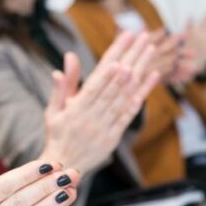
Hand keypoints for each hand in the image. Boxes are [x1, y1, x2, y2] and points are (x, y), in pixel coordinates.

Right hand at [41, 32, 159, 171]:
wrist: (64, 168)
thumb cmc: (57, 135)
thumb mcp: (54, 110)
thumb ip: (63, 85)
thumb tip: (69, 59)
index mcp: (77, 106)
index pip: (98, 76)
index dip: (113, 56)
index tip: (125, 38)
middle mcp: (92, 115)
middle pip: (116, 81)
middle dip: (131, 57)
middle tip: (144, 37)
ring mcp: (104, 126)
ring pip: (125, 94)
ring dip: (139, 71)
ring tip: (150, 51)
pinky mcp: (114, 136)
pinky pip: (129, 113)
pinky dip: (140, 95)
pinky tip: (151, 78)